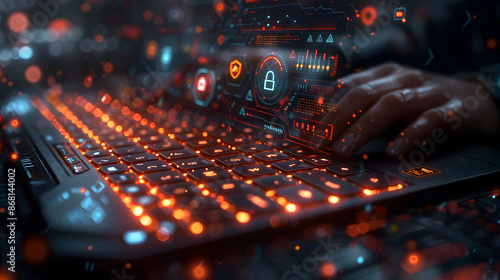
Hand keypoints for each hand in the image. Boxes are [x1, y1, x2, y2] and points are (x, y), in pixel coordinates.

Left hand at [320, 63, 499, 157]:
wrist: (476, 102)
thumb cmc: (422, 106)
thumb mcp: (389, 104)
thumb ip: (362, 113)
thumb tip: (324, 134)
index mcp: (384, 74)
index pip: (346, 88)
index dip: (323, 111)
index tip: (306, 134)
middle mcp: (403, 78)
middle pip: (362, 94)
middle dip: (335, 120)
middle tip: (318, 145)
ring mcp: (427, 91)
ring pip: (390, 104)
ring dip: (362, 127)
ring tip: (343, 150)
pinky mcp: (452, 109)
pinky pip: (428, 121)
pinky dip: (409, 135)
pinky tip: (393, 152)